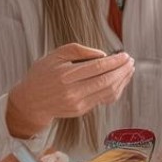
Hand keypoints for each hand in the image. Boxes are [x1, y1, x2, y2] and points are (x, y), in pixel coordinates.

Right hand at [5, 44, 133, 137]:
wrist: (30, 101)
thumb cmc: (42, 74)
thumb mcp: (54, 55)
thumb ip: (77, 50)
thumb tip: (102, 55)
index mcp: (65, 75)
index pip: (97, 67)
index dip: (114, 61)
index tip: (125, 55)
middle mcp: (72, 91)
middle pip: (106, 81)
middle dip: (122, 70)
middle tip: (130, 61)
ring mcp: (77, 103)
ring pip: (107, 92)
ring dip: (122, 81)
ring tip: (129, 70)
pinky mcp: (81, 111)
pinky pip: (103, 100)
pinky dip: (115, 90)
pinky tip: (120, 81)